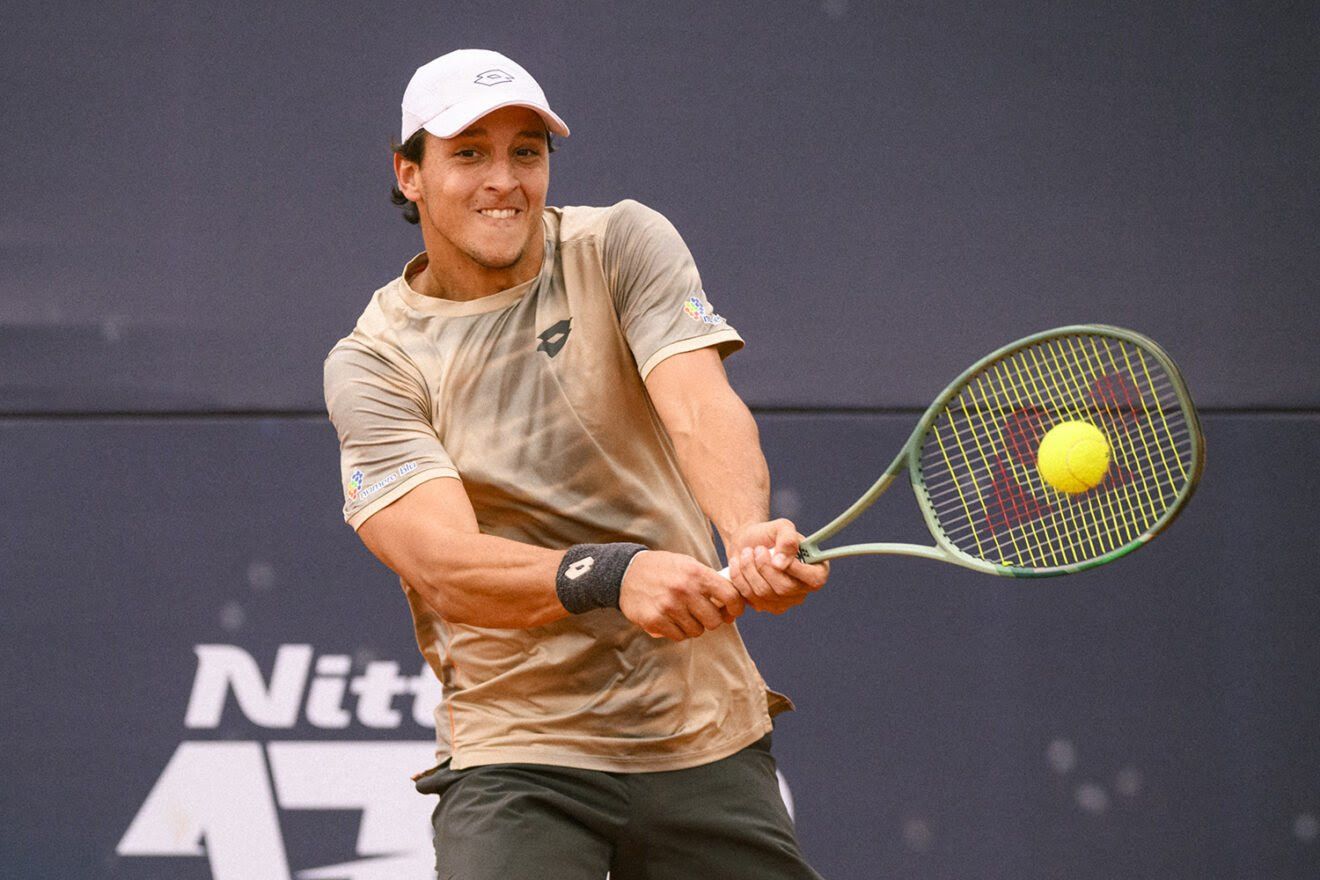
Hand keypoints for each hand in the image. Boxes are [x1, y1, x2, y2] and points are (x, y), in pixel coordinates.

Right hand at [619, 550, 746, 640]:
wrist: (627, 572)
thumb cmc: (663, 569)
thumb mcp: (688, 564)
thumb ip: (709, 580)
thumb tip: (732, 601)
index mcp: (696, 573)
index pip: (729, 596)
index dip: (736, 607)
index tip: (732, 611)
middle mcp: (684, 590)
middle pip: (714, 620)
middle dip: (712, 620)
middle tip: (704, 615)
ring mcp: (669, 606)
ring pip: (697, 631)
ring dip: (694, 627)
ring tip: (685, 616)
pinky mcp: (655, 620)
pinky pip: (678, 636)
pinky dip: (678, 632)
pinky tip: (672, 621)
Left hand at [726, 519, 829, 614]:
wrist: (746, 544)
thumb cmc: (769, 535)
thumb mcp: (781, 527)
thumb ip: (787, 539)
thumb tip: (781, 564)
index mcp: (816, 570)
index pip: (815, 579)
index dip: (795, 569)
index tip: (775, 553)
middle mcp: (802, 590)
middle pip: (785, 588)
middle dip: (764, 566)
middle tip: (757, 549)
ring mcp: (783, 602)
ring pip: (764, 593)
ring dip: (749, 569)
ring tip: (746, 553)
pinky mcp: (764, 606)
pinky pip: (749, 597)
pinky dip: (739, 577)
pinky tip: (738, 564)